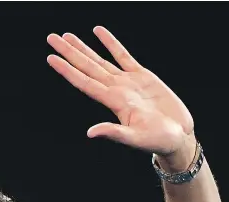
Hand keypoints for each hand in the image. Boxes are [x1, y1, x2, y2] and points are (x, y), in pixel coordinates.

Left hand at [46, 26, 195, 163]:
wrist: (177, 136)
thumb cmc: (158, 141)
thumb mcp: (135, 139)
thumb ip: (113, 133)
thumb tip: (90, 133)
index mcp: (113, 102)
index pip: (84, 82)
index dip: (67, 70)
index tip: (51, 58)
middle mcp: (116, 90)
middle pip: (87, 67)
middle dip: (69, 52)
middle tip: (52, 38)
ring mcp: (128, 83)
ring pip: (100, 60)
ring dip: (83, 48)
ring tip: (67, 35)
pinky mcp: (142, 76)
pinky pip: (123, 56)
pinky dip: (110, 43)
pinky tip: (98, 32)